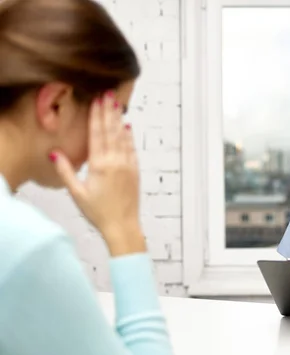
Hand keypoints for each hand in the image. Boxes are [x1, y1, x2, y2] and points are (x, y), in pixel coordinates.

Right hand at [52, 91, 143, 251]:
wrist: (123, 226)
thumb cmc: (98, 211)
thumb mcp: (76, 192)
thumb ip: (65, 171)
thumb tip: (54, 152)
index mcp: (99, 165)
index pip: (97, 135)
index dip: (96, 116)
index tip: (96, 100)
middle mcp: (116, 162)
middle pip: (111, 131)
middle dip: (109, 111)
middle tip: (109, 93)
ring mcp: (128, 165)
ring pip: (123, 137)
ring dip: (119, 119)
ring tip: (117, 103)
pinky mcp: (135, 171)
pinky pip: (132, 149)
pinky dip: (129, 136)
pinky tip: (127, 127)